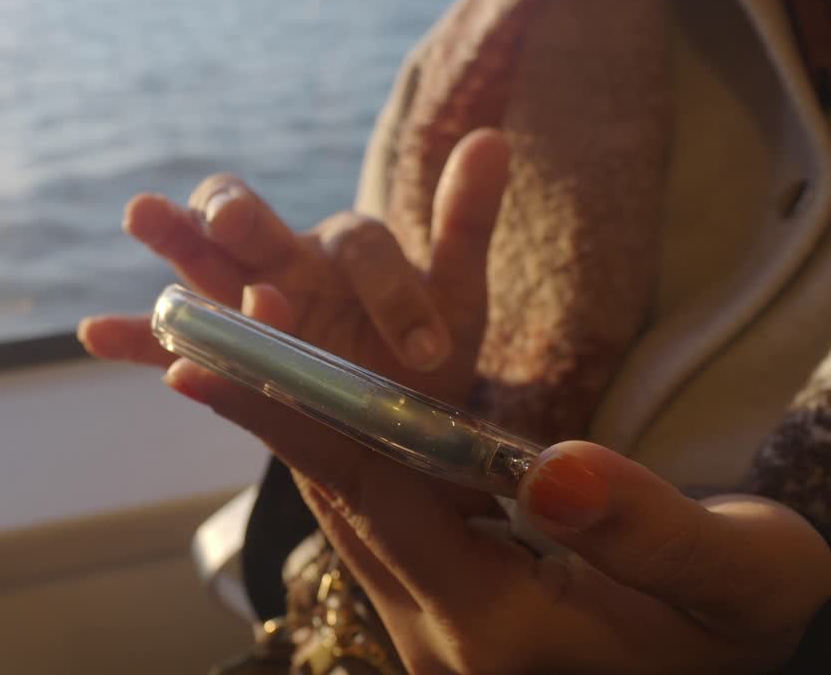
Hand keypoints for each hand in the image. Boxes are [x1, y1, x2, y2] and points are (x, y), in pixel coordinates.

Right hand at [78, 128, 509, 406]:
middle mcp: (287, 267)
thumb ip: (464, 224)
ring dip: (173, 240)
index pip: (358, 244)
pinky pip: (171, 348)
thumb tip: (492, 136)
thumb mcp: (460, 300)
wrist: (396, 443)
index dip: (391, 290)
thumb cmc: (425, 367)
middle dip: (237, 214)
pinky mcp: (222, 361)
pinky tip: (93, 334)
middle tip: (230, 217)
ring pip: (202, 266)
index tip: (425, 351)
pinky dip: (135, 340)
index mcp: (343, 252)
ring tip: (141, 213)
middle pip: (250, 222)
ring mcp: (246, 312)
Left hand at [179, 313, 830, 670]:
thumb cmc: (751, 626)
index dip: (289, 421)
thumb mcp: (738, 575)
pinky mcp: (452, 606)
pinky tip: (325, 397)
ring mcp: (441, 626)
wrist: (746, 666)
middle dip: (276, 404)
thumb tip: (559, 466)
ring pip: (353, 505)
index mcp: (500, 631)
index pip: (372, 505)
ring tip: (251, 338)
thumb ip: (649, 529)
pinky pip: (384, 513)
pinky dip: (350, 447)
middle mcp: (445, 636)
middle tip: (215, 316)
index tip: (204, 362)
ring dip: (301, 420)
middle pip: (340, 501)